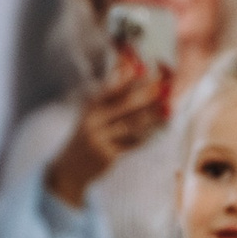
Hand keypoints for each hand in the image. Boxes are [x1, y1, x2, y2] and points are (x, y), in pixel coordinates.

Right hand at [43, 55, 171, 205]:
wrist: (69, 169)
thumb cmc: (86, 136)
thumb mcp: (91, 114)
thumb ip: (109, 94)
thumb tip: (128, 69)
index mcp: (90, 108)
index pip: (113, 88)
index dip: (131, 78)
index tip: (148, 68)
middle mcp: (93, 122)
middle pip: (125, 104)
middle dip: (146, 94)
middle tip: (164, 87)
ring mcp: (100, 140)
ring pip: (132, 125)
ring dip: (152, 116)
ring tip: (167, 108)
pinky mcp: (108, 156)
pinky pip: (132, 144)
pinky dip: (147, 136)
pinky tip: (159, 129)